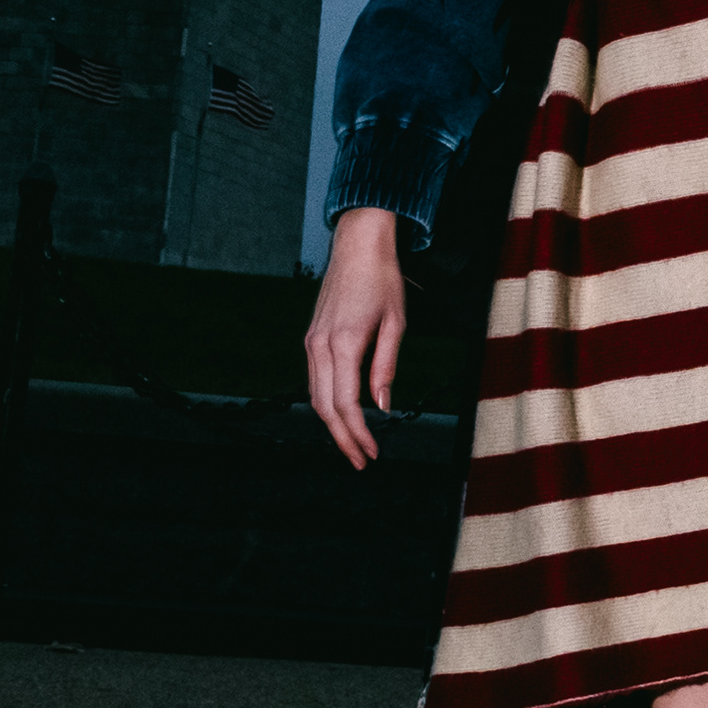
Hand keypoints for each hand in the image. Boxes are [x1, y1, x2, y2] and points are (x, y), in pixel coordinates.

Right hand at [305, 206, 406, 470]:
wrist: (357, 245)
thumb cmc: (382, 280)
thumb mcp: (396, 323)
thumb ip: (386, 366)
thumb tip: (382, 406)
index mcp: (343, 342)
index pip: (345, 403)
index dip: (357, 433)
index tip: (372, 453)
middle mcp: (320, 346)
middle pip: (324, 407)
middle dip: (342, 438)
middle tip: (362, 461)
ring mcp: (312, 342)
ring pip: (315, 396)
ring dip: (332, 424)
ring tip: (353, 444)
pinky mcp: (311, 338)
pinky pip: (315, 380)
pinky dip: (326, 403)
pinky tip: (342, 415)